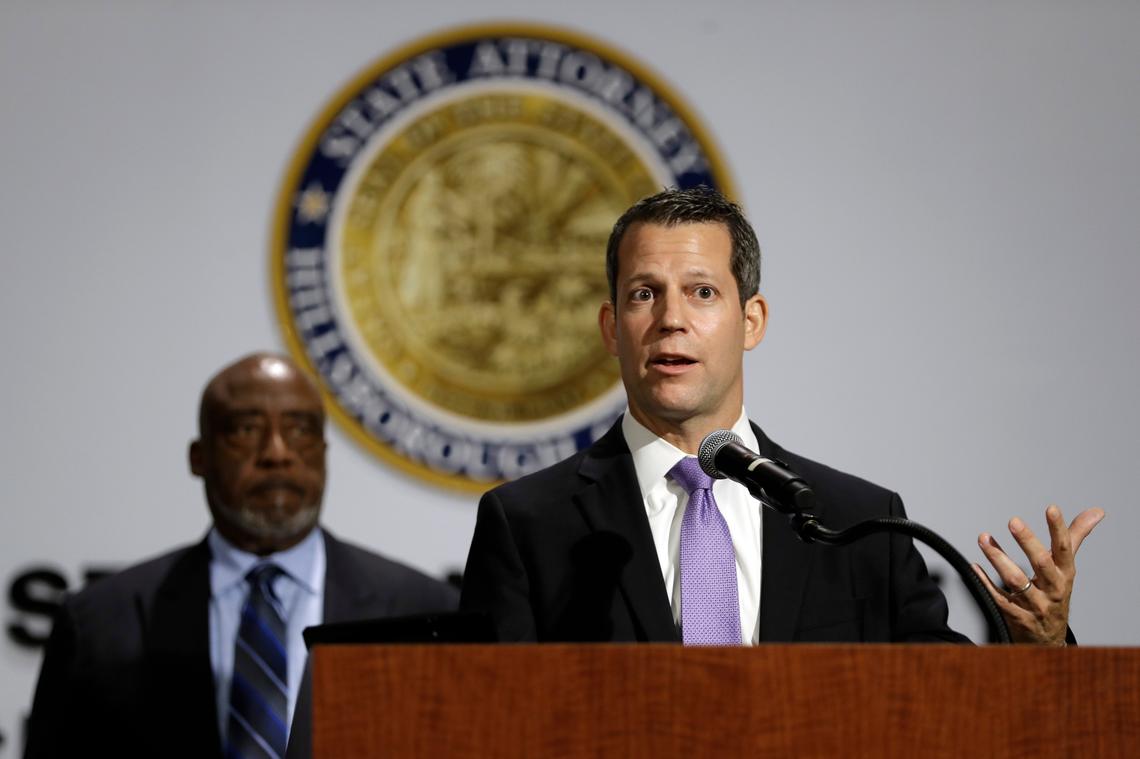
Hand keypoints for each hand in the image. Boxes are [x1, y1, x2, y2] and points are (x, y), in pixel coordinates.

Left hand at [972, 505, 1104, 645]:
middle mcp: (1053, 589)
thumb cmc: (1055, 594)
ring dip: (998, 558)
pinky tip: (975, 566)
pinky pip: (1000, 598)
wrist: (1048, 639)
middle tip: (1013, 521)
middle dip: (1028, 542)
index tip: (1052, 508)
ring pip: (1016, 581)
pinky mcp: (1016, 616)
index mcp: (1066, 575)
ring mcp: (1035, 604)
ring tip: (983, 538)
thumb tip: (1097, 511)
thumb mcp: (1067, 568)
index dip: (1059, 529)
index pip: (1065, 549)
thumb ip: (1075, 537)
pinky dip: (986, 582)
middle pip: (1042, 563)